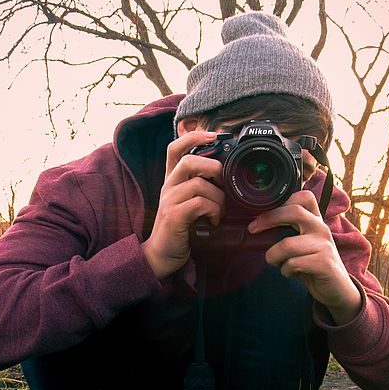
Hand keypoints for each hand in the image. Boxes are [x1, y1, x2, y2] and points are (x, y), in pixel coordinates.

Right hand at [141, 130, 224, 278]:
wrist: (162, 255)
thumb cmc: (181, 229)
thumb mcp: (190, 203)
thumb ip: (202, 187)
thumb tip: (226, 175)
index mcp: (172, 180)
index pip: (175, 148)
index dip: (193, 137)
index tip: (214, 135)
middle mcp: (168, 186)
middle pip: (188, 161)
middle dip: (213, 168)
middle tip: (224, 183)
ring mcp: (168, 201)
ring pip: (199, 185)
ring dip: (218, 199)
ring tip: (220, 213)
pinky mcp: (174, 217)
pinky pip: (199, 204)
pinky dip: (213, 212)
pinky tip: (213, 222)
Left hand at [248, 190, 362, 323]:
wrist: (338, 289)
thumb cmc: (313, 264)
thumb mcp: (303, 243)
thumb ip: (288, 230)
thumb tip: (256, 224)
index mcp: (316, 220)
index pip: (303, 197)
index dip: (280, 201)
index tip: (260, 214)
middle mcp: (321, 228)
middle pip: (294, 212)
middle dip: (268, 219)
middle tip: (252, 229)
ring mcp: (325, 245)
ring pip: (287, 244)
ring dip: (273, 256)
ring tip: (277, 263)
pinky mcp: (325, 263)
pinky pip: (293, 263)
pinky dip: (286, 270)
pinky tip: (292, 273)